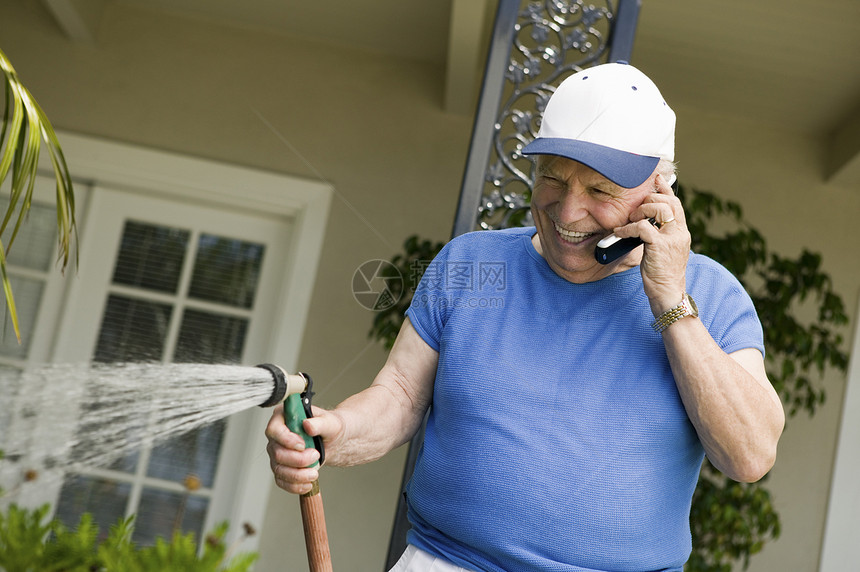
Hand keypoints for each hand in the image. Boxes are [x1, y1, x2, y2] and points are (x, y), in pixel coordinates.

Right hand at [265, 403, 341, 494]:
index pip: (274, 430)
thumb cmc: (330, 427)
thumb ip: (319, 423)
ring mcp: (277, 453)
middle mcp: (277, 436)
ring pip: (278, 469)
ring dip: (297, 475)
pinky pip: (282, 481)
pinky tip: (308, 484)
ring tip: (314, 473)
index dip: (286, 440)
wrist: (334, 441)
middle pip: (277, 452)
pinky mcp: (282, 468)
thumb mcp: (330, 422)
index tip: (302, 445)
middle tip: (315, 456)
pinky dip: (295, 485)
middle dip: (297, 459)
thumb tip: (308, 425)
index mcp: (284, 418)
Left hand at [615, 174, 690, 314]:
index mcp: (682, 232)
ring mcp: (672, 239)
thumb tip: (642, 222)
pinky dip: (628, 228)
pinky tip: (620, 233)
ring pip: (658, 209)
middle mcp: (680, 232)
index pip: (676, 203)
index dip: (665, 189)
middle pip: (668, 202)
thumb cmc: (662, 274)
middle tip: (635, 210)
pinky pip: (642, 227)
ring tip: (630, 220)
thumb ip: (659, 234)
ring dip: (640, 210)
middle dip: (648, 200)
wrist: (668, 293)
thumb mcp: (664, 250)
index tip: (656, 179)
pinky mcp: (660, 247)